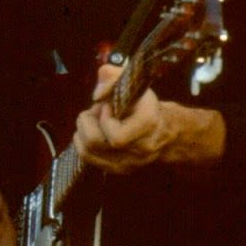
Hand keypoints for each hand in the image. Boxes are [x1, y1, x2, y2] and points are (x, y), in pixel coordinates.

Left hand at [74, 63, 224, 172]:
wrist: (163, 130)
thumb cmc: (143, 105)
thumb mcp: (132, 83)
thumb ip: (113, 76)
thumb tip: (97, 94)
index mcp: (148, 126)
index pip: (116, 137)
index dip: (104, 120)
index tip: (107, 106)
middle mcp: (141, 149)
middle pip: (95, 143)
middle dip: (87, 122)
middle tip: (95, 111)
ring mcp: (130, 163)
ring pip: (87, 153)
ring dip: (82, 131)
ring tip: (93, 120)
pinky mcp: (119, 169)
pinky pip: (88, 158)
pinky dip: (82, 142)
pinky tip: (92, 130)